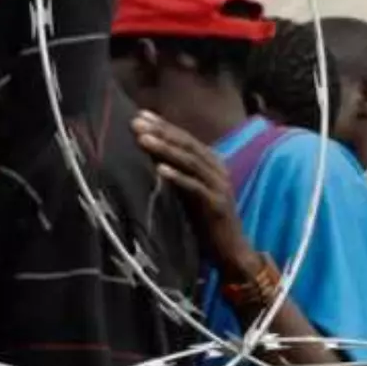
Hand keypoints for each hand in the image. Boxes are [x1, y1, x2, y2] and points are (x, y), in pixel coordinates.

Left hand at [133, 111, 257, 276]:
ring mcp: (219, 186)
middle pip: (187, 145)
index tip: (139, 115)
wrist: (229, 250)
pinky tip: (160, 169)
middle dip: (161, 132)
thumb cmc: (204, 220)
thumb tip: (147, 152)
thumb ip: (174, 172)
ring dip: (165, 149)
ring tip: (143, 139)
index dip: (163, 126)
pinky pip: (195, 187)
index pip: (184, 139)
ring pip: (190, 162)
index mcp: (211, 163)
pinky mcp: (216, 204)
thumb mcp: (186, 191)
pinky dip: (177, 177)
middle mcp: (217, 170)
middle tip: (136, 122)